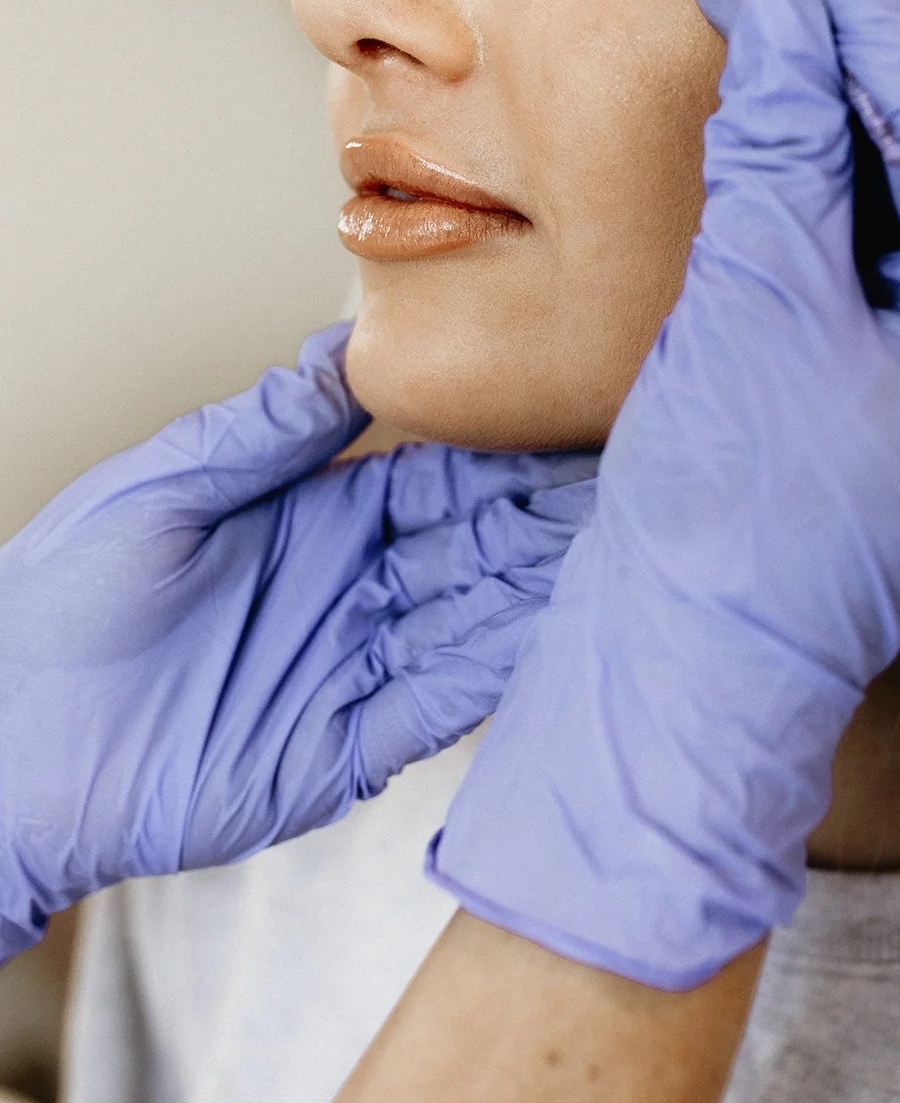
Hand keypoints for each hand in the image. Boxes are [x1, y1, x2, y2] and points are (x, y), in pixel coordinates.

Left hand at [0, 324, 594, 960]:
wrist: (11, 738)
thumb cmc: (63, 602)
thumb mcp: (162, 489)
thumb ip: (262, 432)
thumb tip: (344, 352)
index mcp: (317, 516)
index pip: (440, 476)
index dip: (509, 455)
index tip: (576, 422)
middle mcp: (354, 587)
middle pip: (478, 543)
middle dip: (551, 516)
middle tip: (635, 488)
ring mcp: (356, 668)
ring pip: (476, 619)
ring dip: (545, 591)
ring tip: (625, 558)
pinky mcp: (344, 750)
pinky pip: (437, 705)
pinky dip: (499, 674)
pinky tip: (556, 643)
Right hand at [429, 0, 899, 987]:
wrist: (682, 669)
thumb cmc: (740, 519)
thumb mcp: (758, 305)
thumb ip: (779, 141)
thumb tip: (779, 0)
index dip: (874, 1)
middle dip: (853, 27)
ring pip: (896, 164)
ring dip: (816, 77)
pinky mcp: (876, 347)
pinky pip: (855, 216)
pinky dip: (799, 146)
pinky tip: (750, 77)